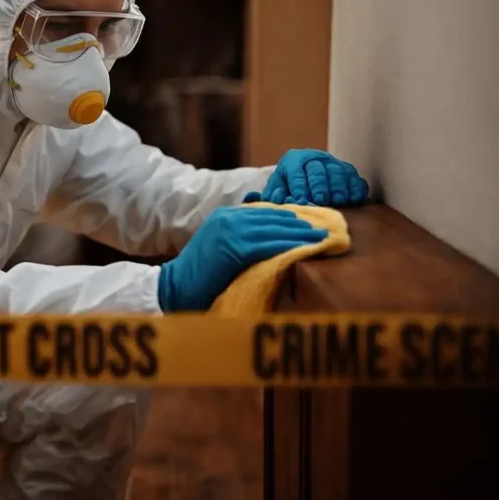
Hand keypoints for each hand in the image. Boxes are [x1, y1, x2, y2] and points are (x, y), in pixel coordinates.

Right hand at [157, 206, 327, 311]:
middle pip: (272, 217)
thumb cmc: (199, 275)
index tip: (309, 224)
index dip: (289, 218)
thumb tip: (272, 242)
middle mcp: (227, 218)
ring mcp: (229, 231)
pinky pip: (267, 244)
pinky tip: (305, 249)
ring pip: (273, 229)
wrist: (175, 288)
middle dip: (300, 224)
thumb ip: (241, 240)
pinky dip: (288, 246)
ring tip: (321, 239)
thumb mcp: (220, 248)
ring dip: (300, 234)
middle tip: (324, 230)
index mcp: (224, 216)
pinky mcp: (232, 247)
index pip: (264, 211)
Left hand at [243, 149, 368, 206]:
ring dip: (338, 186)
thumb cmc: (287, 187)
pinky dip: (355, 187)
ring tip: (337, 200)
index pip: (296, 172)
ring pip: (338, 171)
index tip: (301, 200)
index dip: (299, 186)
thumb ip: (268, 195)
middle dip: (319, 185)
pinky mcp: (348, 170)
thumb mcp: (275, 188)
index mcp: (293, 160)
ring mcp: (333, 163)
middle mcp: (314, 158)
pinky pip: (354, 177)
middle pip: (318, 169)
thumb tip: (254, 197)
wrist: (304, 177)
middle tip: (321, 199)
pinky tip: (353, 198)